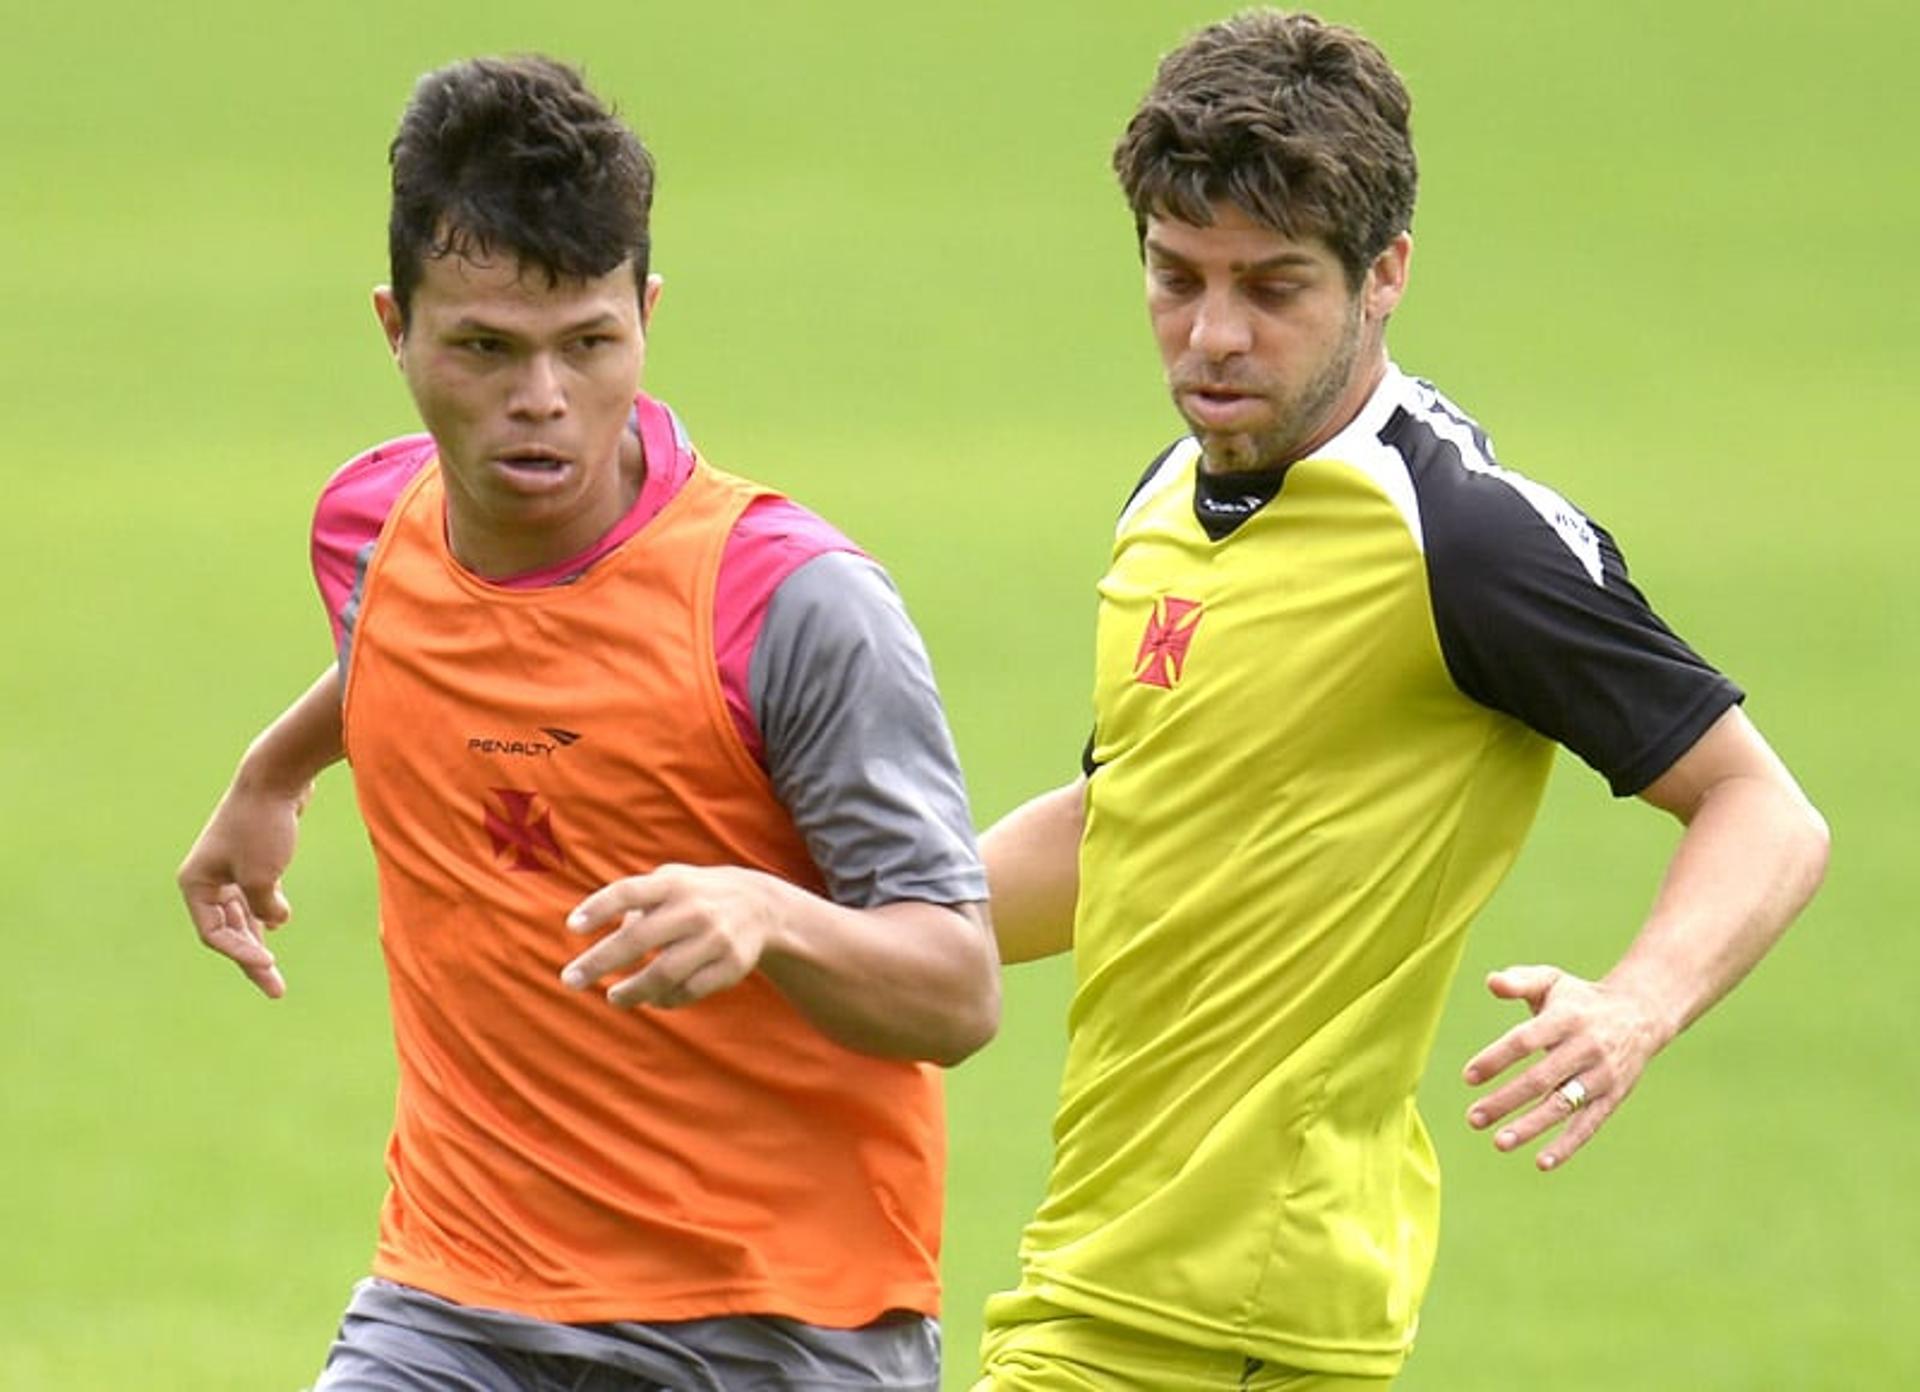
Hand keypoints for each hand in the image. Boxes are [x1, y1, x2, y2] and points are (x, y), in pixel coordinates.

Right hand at [176, 781, 310, 998]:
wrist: (278, 777)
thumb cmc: (264, 826)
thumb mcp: (263, 876)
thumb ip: (263, 908)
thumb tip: (272, 921)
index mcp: (196, 883)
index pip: (214, 934)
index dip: (241, 953)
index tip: (270, 962)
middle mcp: (206, 877)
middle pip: (227, 930)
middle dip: (251, 961)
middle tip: (276, 991)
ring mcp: (228, 868)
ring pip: (241, 915)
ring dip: (258, 941)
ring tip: (273, 974)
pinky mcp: (251, 858)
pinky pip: (253, 896)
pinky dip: (264, 912)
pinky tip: (276, 924)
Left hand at [561, 864, 782, 1009]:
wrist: (761, 906)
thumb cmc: (694, 895)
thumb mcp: (669, 882)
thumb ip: (633, 903)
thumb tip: (602, 942)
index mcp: (673, 883)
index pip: (629, 891)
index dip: (599, 908)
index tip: (572, 927)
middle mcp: (694, 908)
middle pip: (639, 938)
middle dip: (599, 961)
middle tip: (570, 980)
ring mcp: (715, 938)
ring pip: (664, 973)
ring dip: (632, 990)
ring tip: (613, 997)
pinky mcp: (732, 966)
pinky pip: (689, 991)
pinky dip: (665, 999)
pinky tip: (652, 999)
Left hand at [1462, 963, 1665, 1171]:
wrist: (1640, 1014)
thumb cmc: (1580, 1000)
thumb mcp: (1552, 981)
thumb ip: (1519, 981)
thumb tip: (1491, 982)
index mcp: (1566, 1018)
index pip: (1525, 1040)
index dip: (1496, 1059)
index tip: (1468, 1077)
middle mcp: (1585, 1048)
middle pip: (1540, 1078)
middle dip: (1505, 1100)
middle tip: (1473, 1118)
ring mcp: (1601, 1075)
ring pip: (1563, 1105)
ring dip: (1530, 1127)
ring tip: (1498, 1142)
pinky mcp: (1613, 1097)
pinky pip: (1589, 1124)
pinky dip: (1568, 1145)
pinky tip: (1542, 1163)